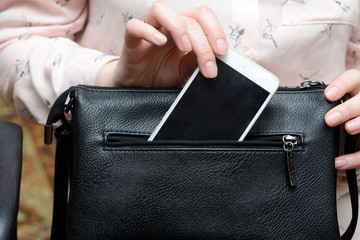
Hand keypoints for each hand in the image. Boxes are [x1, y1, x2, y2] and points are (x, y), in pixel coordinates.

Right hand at [96, 0, 227, 86]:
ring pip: (162, 10)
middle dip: (203, 43)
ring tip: (185, 48)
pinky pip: (134, 26)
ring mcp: (149, 29)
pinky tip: (160, 42)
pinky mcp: (131, 40)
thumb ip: (199, 63)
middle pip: (189, 18)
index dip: (215, 31)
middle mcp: (167, 25)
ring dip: (178, 27)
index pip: (203, 16)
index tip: (222, 52)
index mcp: (184, 29)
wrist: (140, 89)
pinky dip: (148, 31)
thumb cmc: (163, 76)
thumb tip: (219, 59)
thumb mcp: (186, 71)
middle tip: (208, 67)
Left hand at [324, 69, 359, 169]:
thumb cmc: (336, 114)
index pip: (352, 79)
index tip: (327, 95)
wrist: (352, 132)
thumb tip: (292, 112)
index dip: (341, 85)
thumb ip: (320, 105)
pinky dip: (353, 158)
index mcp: (356, 88)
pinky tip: (338, 162)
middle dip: (347, 109)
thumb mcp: (330, 105)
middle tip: (329, 119)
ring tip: (348, 129)